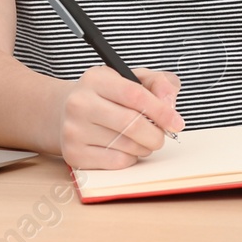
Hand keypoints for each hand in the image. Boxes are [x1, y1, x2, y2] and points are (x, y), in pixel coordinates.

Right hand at [59, 66, 184, 169]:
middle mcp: (79, 103)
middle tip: (161, 136)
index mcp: (95, 79)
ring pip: (127, 146)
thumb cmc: (106, 96)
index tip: (176, 122)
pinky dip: (130, 158)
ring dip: (144, 147)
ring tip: (140, 139)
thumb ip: (158, 83)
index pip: (135, 95)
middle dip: (156, 134)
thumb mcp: (130, 79)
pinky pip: (117, 162)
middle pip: (132, 124)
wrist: (65, 113)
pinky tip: (124, 148)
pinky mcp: (74, 153)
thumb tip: (169, 104)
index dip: (161, 111)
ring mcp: (74, 130)